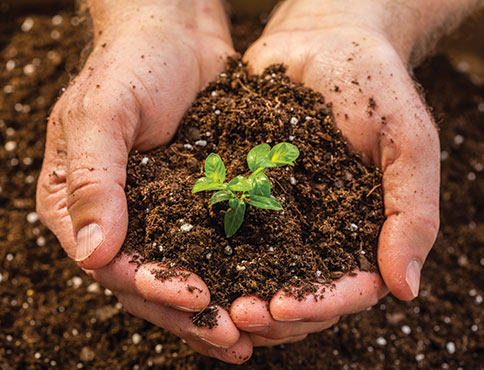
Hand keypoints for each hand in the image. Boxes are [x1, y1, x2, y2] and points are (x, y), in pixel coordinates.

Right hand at [36, 1, 251, 362]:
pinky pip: (216, 244)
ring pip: (187, 271)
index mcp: (82, 204)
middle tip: (234, 339)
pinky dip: (236, 271)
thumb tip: (93, 257)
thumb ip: (93, 181)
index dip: (155, 288)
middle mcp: (120, 217)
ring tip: (253, 334)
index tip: (197, 299)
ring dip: (218, 306)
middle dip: (191, 314)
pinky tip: (264, 291)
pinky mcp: (199, 200)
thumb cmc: (131, 64)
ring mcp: (161, 212)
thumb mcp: (102, 114)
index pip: (115, 265)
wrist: (176, 33)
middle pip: (151, 281)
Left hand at [232, 0, 439, 344]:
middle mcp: (319, 235)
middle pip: (299, 295)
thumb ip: (412, 214)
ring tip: (207, 300)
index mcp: (362, 235)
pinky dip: (209, 252)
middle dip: (269, 313)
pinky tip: (187, 261)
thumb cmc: (375, 89)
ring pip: (259, 274)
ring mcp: (279, 218)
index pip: (347, 290)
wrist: (324, 42)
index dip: (317, 305)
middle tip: (237, 315)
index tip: (280, 307)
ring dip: (235, 294)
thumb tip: (407, 291)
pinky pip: (226, 229)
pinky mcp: (243, 194)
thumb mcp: (408, 145)